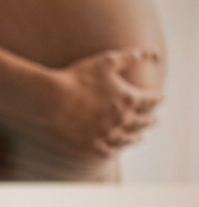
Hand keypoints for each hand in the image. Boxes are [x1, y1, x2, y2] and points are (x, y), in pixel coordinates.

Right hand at [39, 48, 160, 157]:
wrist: (48, 100)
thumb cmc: (75, 77)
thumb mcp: (104, 61)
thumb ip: (128, 57)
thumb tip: (147, 55)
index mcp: (129, 99)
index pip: (151, 101)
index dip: (156, 99)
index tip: (159, 99)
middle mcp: (121, 120)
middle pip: (142, 122)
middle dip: (149, 119)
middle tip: (153, 120)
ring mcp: (106, 135)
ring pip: (128, 139)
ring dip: (135, 137)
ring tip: (139, 137)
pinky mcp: (90, 148)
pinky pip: (109, 152)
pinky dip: (116, 150)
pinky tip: (116, 149)